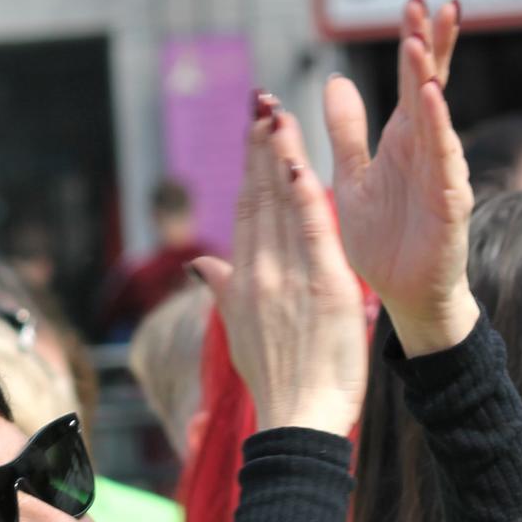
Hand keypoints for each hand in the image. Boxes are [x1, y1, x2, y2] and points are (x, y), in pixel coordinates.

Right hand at [190, 96, 366, 435]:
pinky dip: (306, 196)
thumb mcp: (239, 331)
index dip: (249, 167)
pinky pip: (312, 231)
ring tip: (279, 117)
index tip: (254, 131)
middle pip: (259, 198)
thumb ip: (222, 288)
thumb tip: (199, 264)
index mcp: (243, 280)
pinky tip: (302, 163)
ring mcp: (287, 278)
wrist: (294, 419)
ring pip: (283, 206)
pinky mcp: (322, 286)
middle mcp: (258, 272)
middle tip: (263, 103)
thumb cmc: (275, 381)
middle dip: (261, 149)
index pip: (246, 210)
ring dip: (281, 157)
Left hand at [325, 0, 478, 354]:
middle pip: (431, 89)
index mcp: (403, 142)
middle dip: (431, 48)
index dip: (415, 44)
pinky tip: (433, 105)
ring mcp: (441, 176)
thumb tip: (334, 82)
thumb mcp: (352, 176)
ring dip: (430, 83)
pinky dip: (440, 134)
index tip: (412, 4)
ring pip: (438, 121)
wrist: (402, 294)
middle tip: (430, 5)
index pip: (412, 83)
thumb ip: (346, 131)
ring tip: (421, 47)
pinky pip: (445, 165)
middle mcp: (426, 151)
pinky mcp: (447, 205)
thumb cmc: (383, 237)